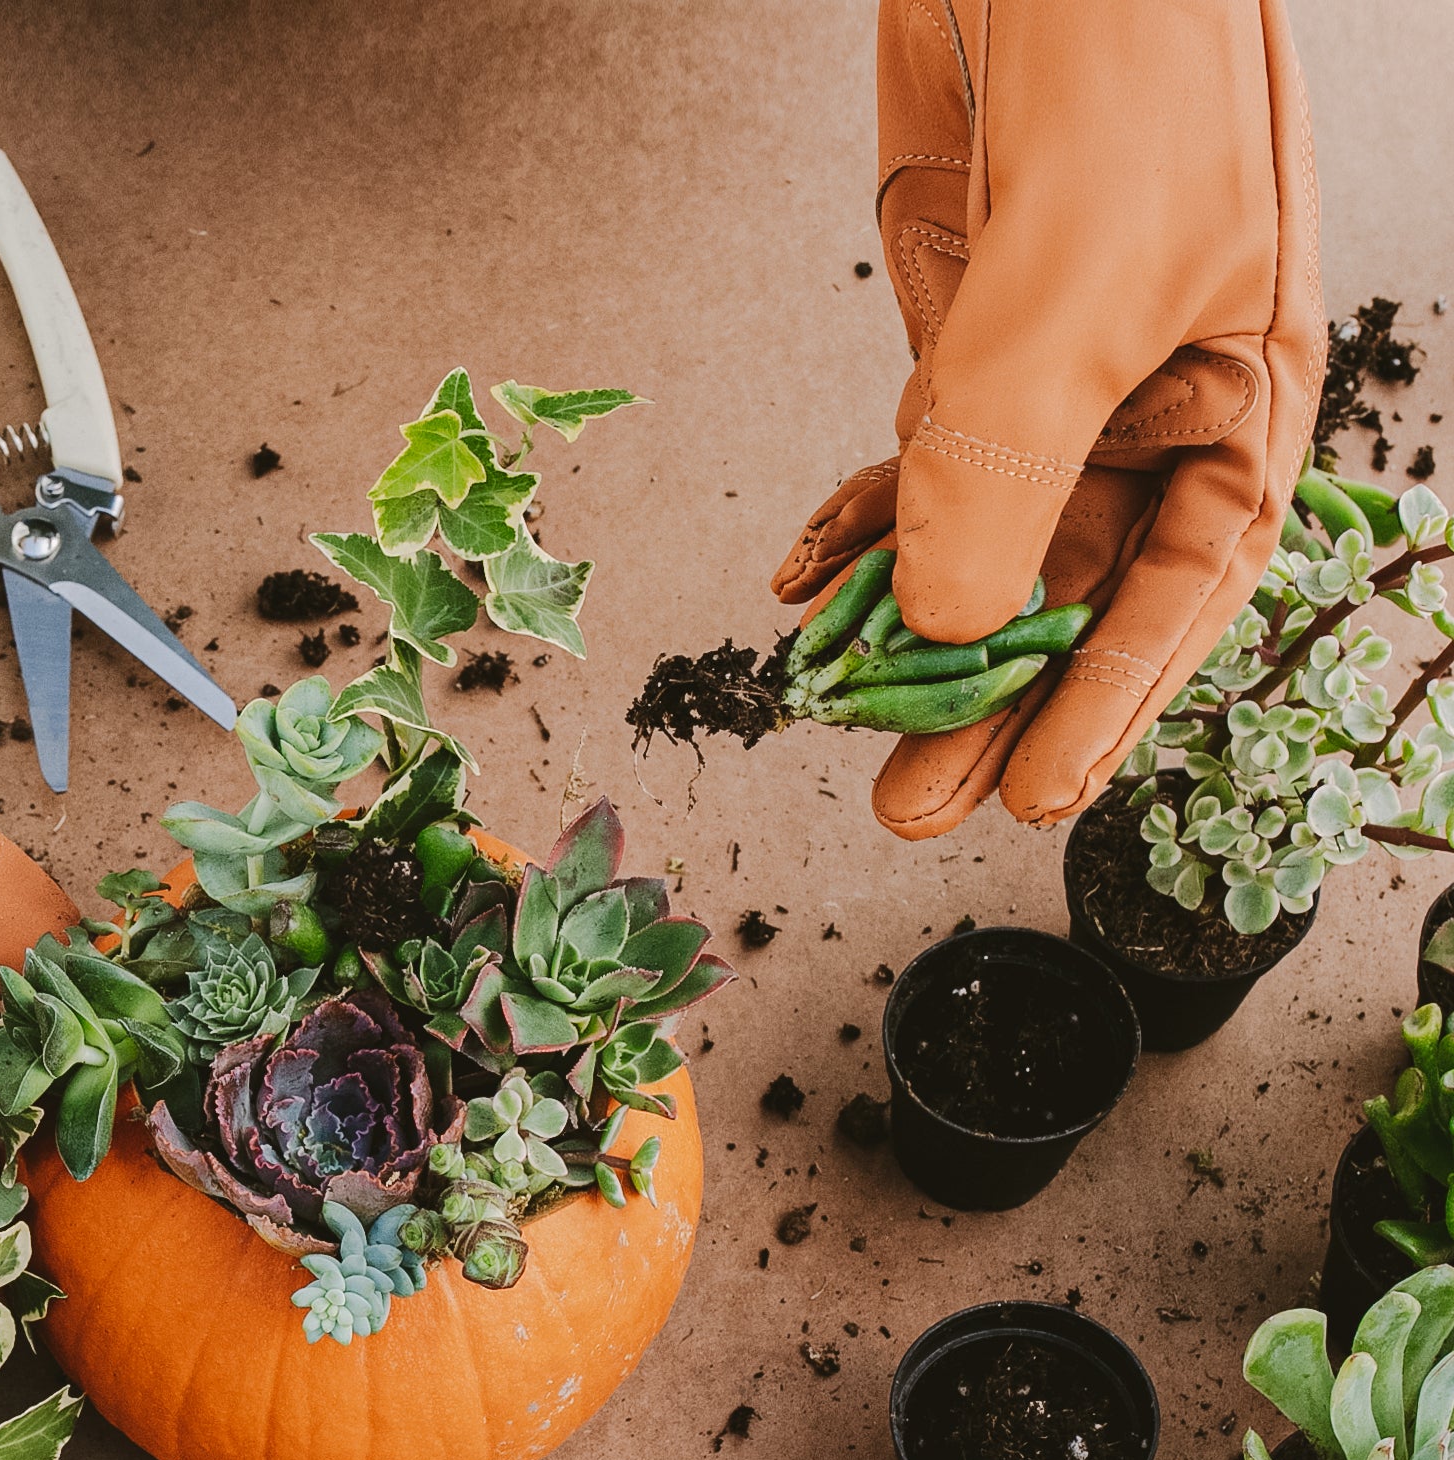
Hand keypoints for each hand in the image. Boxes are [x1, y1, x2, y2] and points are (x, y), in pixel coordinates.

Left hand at [773, 0, 1320, 839]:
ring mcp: (1047, 370)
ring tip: (848, 727)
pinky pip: (907, 464)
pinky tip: (802, 590)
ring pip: (977, 537)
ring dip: (907, 631)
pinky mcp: (959, 336)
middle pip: (1070, 587)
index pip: (1181, 586)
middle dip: (989, 697)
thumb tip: (951, 620)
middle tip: (915, 802)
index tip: (1033, 797)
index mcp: (1240, 389)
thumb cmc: (1128, 52)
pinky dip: (854, 525)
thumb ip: (1010, 458)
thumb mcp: (1079, 278)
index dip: (1108, 701)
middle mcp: (1148, 396)